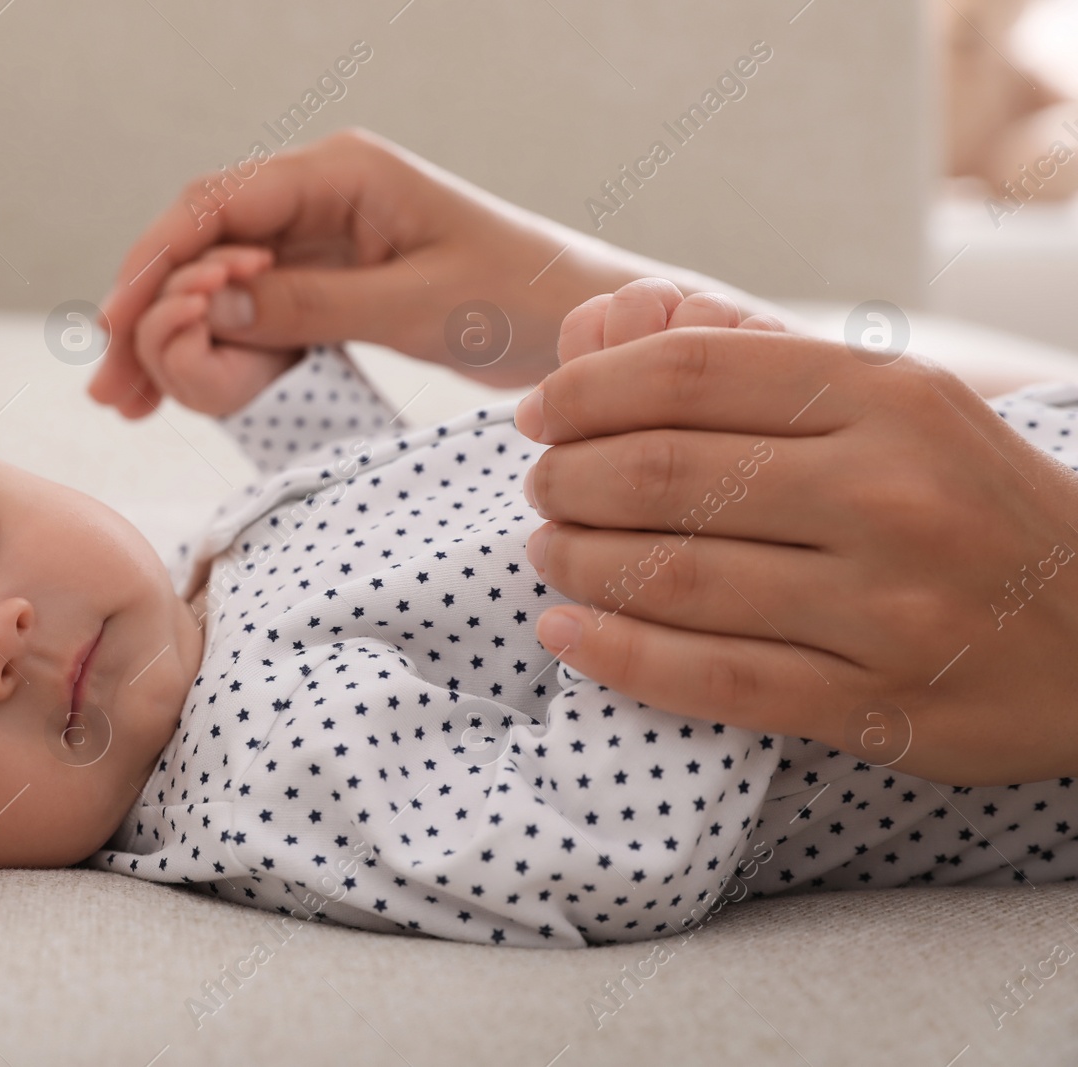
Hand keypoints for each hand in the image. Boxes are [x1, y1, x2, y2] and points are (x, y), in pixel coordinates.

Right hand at [88, 128, 782, 418]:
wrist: (582, 315)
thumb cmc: (518, 296)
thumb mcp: (414, 306)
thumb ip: (310, 303)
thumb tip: (207, 306)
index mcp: (339, 172)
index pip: (216, 206)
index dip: (155, 264)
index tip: (114, 326)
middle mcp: (320, 193)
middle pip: (202, 243)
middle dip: (147, 310)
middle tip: (107, 387)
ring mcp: (324, 236)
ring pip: (219, 280)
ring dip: (170, 337)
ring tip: (124, 402)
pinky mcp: (334, 278)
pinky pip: (256, 307)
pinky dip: (216, 347)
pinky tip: (178, 391)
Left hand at [514, 282, 1077, 784]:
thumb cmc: (969, 499)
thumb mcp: (894, 403)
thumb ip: (752, 361)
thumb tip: (600, 324)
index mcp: (888, 397)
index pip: (685, 373)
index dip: (584, 390)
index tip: (539, 412)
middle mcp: (888, 495)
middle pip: (660, 474)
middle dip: (566, 478)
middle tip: (541, 485)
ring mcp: (885, 607)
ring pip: (671, 578)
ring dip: (576, 562)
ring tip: (548, 550)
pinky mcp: (876, 705)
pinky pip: (710, 678)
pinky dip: (615, 654)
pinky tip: (565, 631)